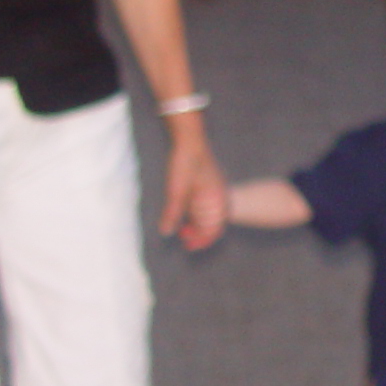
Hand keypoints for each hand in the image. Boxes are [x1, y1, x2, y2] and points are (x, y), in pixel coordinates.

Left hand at [161, 133, 228, 250]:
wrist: (189, 139)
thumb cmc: (185, 163)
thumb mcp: (176, 191)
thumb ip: (173, 213)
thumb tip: (167, 232)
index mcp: (217, 201)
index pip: (214, 230)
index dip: (201, 241)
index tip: (188, 246)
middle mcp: (219, 197)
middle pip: (212, 225)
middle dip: (198, 234)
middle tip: (182, 237)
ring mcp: (214, 190)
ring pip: (208, 215)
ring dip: (197, 223)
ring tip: (182, 227)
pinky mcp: (208, 184)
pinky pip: (205, 205)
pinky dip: (196, 213)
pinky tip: (185, 211)